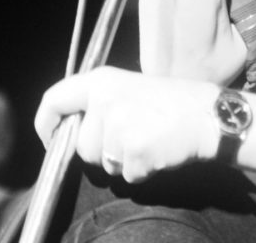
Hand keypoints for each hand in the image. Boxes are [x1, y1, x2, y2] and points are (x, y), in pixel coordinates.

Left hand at [34, 66, 219, 182]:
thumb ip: (99, 103)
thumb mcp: (129, 87)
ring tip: (148, 139)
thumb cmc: (172, 103)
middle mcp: (105, 100)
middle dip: (101, 152)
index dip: (46, 124)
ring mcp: (119, 126)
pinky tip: (158, 151)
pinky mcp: (134, 150)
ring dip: (123, 161)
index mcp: (100, 81)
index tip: (52, 139)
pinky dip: (142, 171)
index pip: (54, 100)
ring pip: (104, 164)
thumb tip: (72, 129)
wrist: (209, 114)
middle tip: (131, 135)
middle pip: (82, 146)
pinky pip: (127, 175)